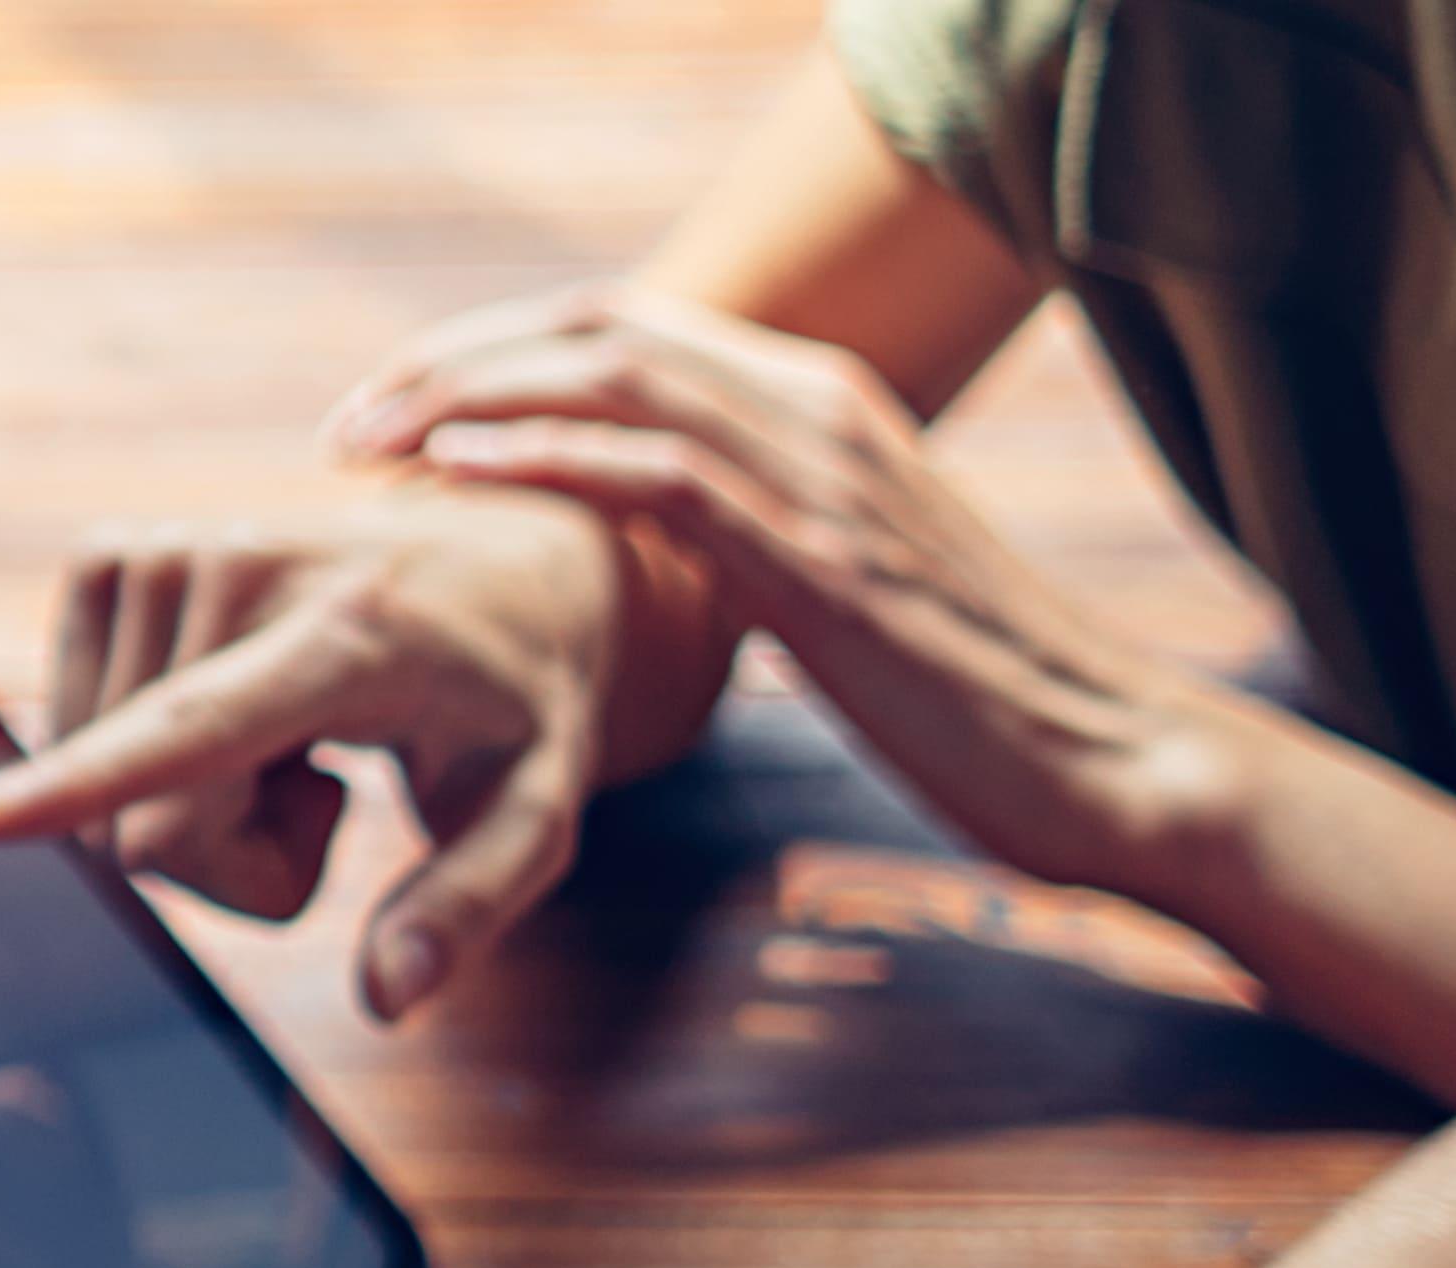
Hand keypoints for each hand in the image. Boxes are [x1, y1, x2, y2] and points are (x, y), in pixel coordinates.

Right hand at [0, 482, 655, 1020]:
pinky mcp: (106, 555)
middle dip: (225, 859)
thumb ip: (467, 906)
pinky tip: (242, 705)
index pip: (192, 731)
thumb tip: (387, 998)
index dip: (73, 787)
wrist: (491, 551)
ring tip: (293, 735)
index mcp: (346, 638)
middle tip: (328, 791)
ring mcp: (155, 553)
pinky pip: (75, 739)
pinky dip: (149, 756)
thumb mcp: (539, 808)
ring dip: (191, 805)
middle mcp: (233, 571)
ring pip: (99, 794)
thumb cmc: (516, 696)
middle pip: (144, 827)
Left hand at [355, 293, 1251, 910]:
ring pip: (617, 372)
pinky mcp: (822, 558)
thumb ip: (756, 541)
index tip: (399, 407)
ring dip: (469, 395)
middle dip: (455, 357)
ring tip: (367, 441)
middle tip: (348, 420)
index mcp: (824, 404)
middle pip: (602, 324)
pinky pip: (661, 469)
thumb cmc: (973, 697)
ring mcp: (826, 474)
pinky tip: (458, 474)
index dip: (497, 350)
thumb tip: (656, 559)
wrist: (1108, 757)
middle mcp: (823, 409)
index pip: (628, 323)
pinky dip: (546, 457)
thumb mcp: (845, 584)